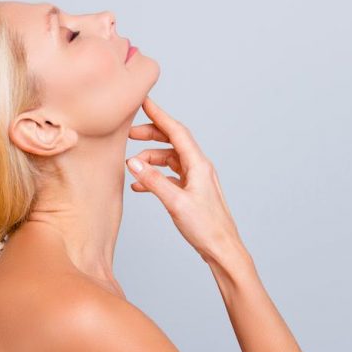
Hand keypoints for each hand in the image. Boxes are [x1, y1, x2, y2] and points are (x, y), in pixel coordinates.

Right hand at [126, 96, 243, 260]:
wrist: (222, 250)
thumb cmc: (206, 228)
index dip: (159, 114)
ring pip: (169, 159)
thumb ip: (153, 181)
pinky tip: (140, 184)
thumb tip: (133, 162)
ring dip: (150, 158)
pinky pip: (170, 175)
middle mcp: (198, 167)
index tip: (144, 101)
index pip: (176, 131)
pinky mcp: (191, 191)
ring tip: (131, 165)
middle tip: (128, 133)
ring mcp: (195, 179)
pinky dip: (154, 176)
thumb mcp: (175, 203)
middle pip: (172, 141)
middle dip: (150, 134)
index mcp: (198, 164)